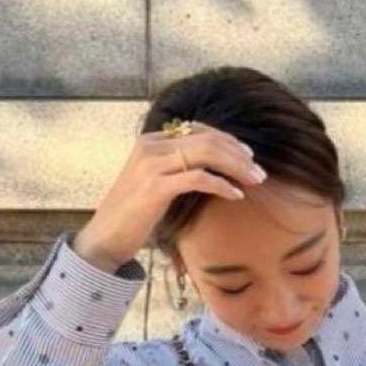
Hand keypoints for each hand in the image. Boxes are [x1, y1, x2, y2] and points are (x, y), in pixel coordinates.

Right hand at [75, 120, 264, 269]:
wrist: (105, 237)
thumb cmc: (134, 215)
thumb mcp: (156, 184)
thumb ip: (178, 169)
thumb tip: (212, 169)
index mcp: (152, 141)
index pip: (198, 129)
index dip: (228, 140)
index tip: (249, 156)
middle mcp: (151, 146)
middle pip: (207, 138)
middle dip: (238, 154)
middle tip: (260, 172)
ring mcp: (151, 165)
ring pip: (206, 153)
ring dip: (236, 167)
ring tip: (255, 181)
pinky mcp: (155, 188)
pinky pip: (198, 179)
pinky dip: (222, 185)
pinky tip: (236, 195)